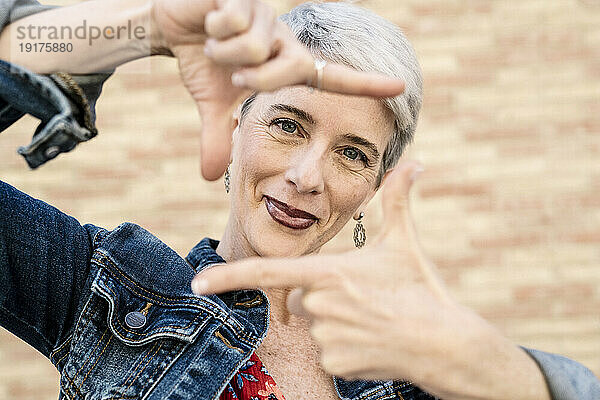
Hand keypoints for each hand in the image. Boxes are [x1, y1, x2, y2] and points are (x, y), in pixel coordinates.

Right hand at [152, 0, 405, 180]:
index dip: (366, 84)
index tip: (400, 87)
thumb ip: (219, 135)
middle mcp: (286, 37)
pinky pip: (233, 22)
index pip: (333, 77)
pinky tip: (211, 19)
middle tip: (232, 71)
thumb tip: (211, 177)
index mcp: (289, 62)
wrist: (177, 23)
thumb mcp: (214, 102)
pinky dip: (214, 29)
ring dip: (224, 52)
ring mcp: (268, 12)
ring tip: (217, 41)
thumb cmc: (205, 60)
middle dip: (250, 78)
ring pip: (255, 47)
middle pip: (285, 71)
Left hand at [191, 161, 550, 399]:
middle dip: (325, 295)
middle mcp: (320, 305)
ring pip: (316, 325)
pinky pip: (328, 351)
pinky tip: (373, 341)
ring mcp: (326, 337)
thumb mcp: (405, 242)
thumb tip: (417, 162)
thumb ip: (400, 199)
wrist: (444, 343)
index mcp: (328, 272)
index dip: (228, 276)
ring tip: (373, 319)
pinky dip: (346, 346)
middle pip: (304, 297)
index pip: (267, 274)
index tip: (197, 282)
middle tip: (364, 297)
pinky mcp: (335, 364)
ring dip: (337, 321)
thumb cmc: (421, 288)